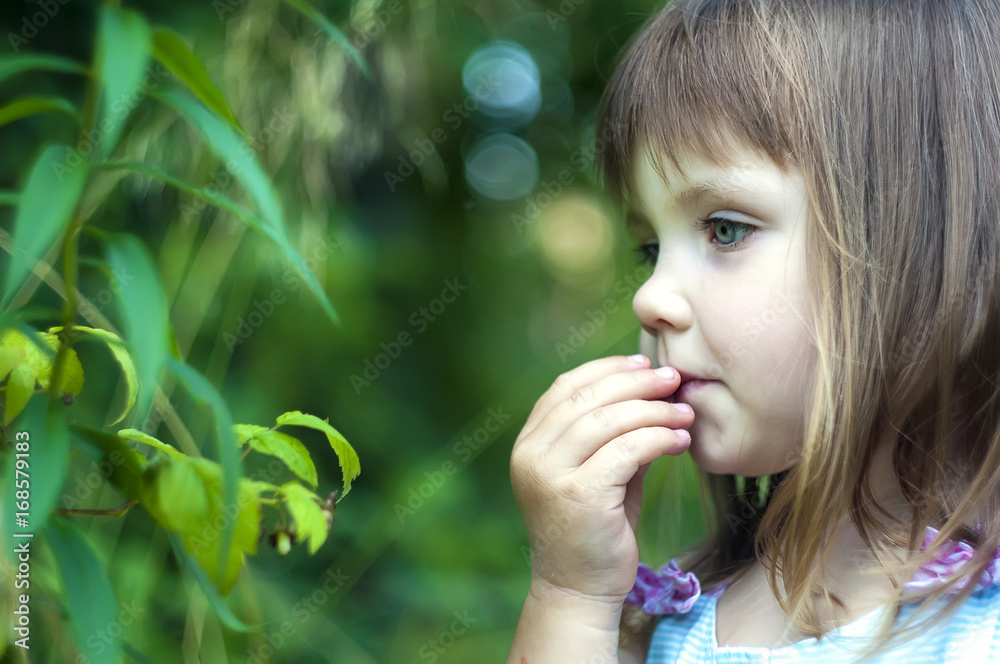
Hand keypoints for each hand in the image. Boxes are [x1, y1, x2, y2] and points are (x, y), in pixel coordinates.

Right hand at [510, 354, 693, 606]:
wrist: (579, 589)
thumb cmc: (594, 529)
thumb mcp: (597, 472)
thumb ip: (612, 434)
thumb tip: (651, 391)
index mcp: (528, 444)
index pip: (565, 388)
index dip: (606, 368)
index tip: (643, 363)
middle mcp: (531, 455)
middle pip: (587, 398)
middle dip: (636, 382)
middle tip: (673, 378)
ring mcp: (550, 475)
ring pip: (608, 421)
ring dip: (653, 410)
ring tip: (685, 412)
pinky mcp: (579, 495)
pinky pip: (626, 451)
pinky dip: (658, 439)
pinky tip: (680, 442)